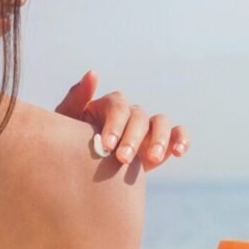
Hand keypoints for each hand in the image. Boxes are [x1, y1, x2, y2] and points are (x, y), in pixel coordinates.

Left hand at [54, 70, 189, 171]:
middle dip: (133, 137)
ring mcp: (147, 127)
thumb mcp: (67, 124)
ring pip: (161, 122)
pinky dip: (181, 139)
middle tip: (123, 159)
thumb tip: (93, 73)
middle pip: (139, 115)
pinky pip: (177, 134)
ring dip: (159, 138)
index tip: (106, 145)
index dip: (115, 123)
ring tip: (151, 158)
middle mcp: (130, 113)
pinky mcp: (161, 142)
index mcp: (108, 106)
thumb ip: (76, 99)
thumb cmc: (69, 146)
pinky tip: (178, 152)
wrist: (82, 175)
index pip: (118, 105)